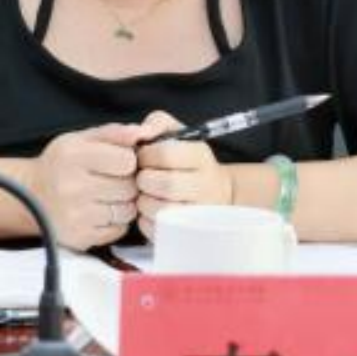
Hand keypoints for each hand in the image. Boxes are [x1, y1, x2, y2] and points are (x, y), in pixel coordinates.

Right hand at [28, 123, 145, 249]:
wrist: (30, 195)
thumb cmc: (61, 164)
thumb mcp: (81, 139)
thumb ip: (114, 133)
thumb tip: (143, 133)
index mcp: (73, 156)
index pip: (126, 161)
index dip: (128, 160)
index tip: (118, 161)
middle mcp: (71, 187)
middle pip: (129, 187)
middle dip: (127, 182)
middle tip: (113, 180)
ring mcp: (74, 216)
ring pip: (128, 211)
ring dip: (124, 203)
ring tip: (108, 195)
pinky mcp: (79, 238)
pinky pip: (119, 230)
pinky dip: (116, 221)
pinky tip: (100, 211)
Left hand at [134, 110, 234, 240]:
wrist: (216, 192)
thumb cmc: (186, 160)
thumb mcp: (176, 133)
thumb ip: (156, 122)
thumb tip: (140, 131)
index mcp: (201, 156)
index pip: (166, 154)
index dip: (146, 155)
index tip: (143, 157)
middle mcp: (205, 185)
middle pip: (165, 184)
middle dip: (143, 180)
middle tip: (141, 178)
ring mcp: (199, 213)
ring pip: (160, 210)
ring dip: (142, 202)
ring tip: (144, 194)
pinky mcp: (187, 233)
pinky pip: (157, 230)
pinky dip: (145, 220)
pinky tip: (149, 210)